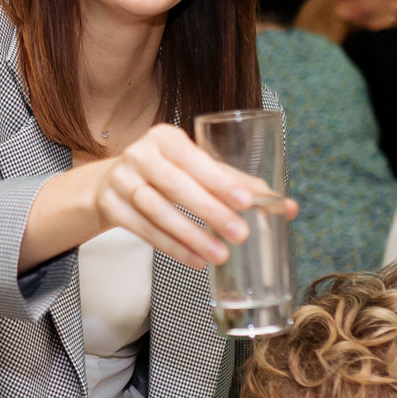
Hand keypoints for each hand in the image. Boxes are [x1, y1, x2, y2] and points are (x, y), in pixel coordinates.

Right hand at [92, 124, 296, 269]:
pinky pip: (144, 231)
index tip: (246, 201)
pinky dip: (172, 247)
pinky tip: (194, 260)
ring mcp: (122, 181)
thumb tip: (285, 207)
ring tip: (219, 255)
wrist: (110, 184)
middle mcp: (140, 154)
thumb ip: (238, 184)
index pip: (195, 158)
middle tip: (240, 235)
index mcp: (165, 138)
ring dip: (191, 236)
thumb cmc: (167, 174)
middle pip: (176, 185)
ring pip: (157, 211)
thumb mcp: (197, 169)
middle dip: (210, 212)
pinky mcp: (112, 207)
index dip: (220, 181)